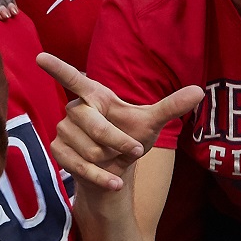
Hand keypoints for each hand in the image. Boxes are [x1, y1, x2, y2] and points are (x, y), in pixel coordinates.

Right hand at [39, 54, 202, 193]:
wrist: (115, 172)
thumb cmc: (129, 139)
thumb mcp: (151, 122)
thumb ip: (171, 106)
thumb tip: (200, 91)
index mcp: (94, 96)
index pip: (73, 79)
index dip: (57, 68)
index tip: (40, 56)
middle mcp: (74, 110)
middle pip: (94, 125)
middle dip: (118, 142)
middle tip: (134, 149)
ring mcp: (63, 131)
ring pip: (89, 148)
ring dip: (111, 160)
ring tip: (115, 160)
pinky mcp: (58, 152)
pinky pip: (79, 166)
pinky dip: (102, 177)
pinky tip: (115, 183)